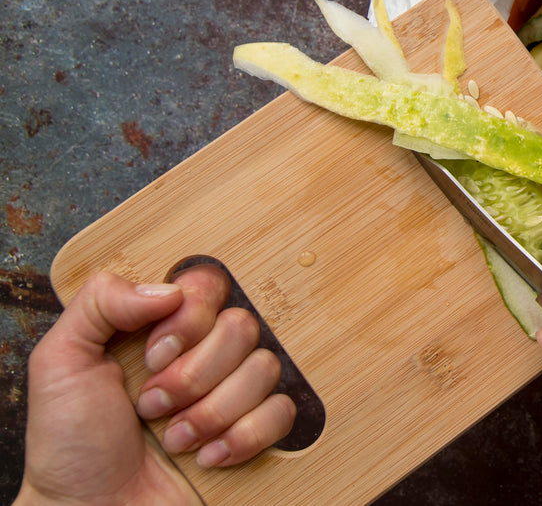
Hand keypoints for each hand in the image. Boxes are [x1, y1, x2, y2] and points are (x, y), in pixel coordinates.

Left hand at [17, 266, 295, 505]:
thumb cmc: (72, 448)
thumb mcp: (61, 362)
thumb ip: (100, 302)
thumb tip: (169, 288)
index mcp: (162, 327)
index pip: (209, 286)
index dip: (190, 320)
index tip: (155, 356)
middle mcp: (202, 354)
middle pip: (242, 326)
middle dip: (195, 375)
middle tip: (155, 405)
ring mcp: (232, 392)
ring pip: (264, 368)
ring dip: (213, 412)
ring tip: (174, 438)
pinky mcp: (255, 431)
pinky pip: (282, 411)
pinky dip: (244, 436)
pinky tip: (208, 455)